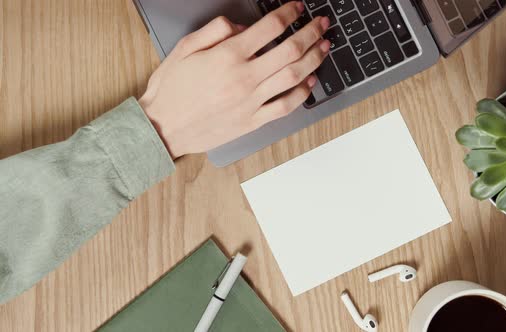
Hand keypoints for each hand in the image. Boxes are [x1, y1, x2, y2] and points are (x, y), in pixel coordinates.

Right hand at [139, 2, 330, 158]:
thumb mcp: (184, 48)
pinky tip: (310, 82)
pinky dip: (302, 93)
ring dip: (314, 59)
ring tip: (325, 47)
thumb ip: (214, 31)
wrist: (162, 127)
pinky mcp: (252, 121)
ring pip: (294, 76)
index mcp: (228, 55)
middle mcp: (244, 77)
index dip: (289, 13)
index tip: (298, 7)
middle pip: (290, 50)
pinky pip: (285, 106)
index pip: (270, 27)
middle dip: (311, 33)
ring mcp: (251, 101)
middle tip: (322, 24)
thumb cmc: (171, 89)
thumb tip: (240, 26)